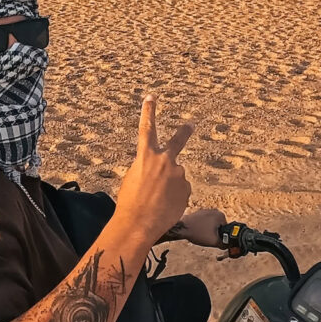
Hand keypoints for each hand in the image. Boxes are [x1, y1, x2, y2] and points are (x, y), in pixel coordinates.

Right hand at [110, 95, 192, 244]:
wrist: (139, 224)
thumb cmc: (129, 201)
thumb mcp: (133, 178)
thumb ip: (147, 167)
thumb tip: (161, 171)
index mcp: (146, 156)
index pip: (147, 128)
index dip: (149, 111)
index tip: (151, 97)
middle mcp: (165, 161)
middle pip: (177, 141)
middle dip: (184, 131)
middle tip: (191, 124)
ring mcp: (178, 174)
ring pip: (175, 177)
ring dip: (169, 187)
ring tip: (157, 201)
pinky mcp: (187, 189)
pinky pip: (181, 191)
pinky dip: (174, 198)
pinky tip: (165, 206)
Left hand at [168, 208, 226, 247]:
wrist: (181, 228)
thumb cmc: (197, 233)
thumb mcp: (215, 242)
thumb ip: (225, 244)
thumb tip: (229, 245)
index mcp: (221, 215)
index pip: (226, 230)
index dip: (220, 237)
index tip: (212, 238)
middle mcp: (215, 210)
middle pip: (219, 227)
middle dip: (214, 233)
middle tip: (206, 236)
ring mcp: (206, 211)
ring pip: (212, 226)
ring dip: (208, 231)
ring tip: (201, 233)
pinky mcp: (199, 213)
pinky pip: (205, 223)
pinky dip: (202, 228)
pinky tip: (197, 230)